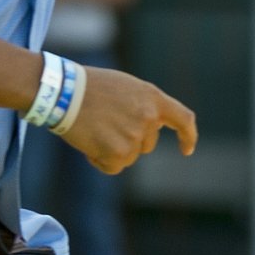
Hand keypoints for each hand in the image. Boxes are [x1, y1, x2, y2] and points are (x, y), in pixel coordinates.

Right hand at [60, 66, 196, 174]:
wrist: (65, 92)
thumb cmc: (91, 87)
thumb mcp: (126, 87)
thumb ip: (144, 105)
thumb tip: (151, 127)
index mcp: (152, 97)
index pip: (183, 119)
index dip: (188, 135)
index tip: (187, 150)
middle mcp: (148, 117)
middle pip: (147, 144)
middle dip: (130, 140)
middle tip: (106, 123)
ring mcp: (134, 136)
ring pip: (130, 156)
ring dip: (113, 149)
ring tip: (95, 128)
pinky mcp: (118, 153)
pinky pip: (114, 167)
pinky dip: (101, 161)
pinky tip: (89, 141)